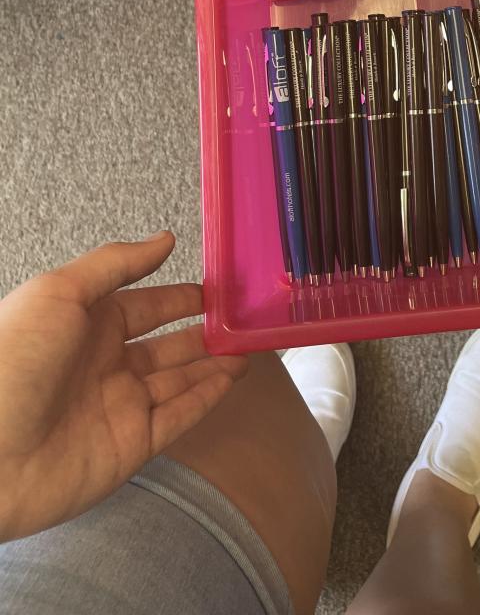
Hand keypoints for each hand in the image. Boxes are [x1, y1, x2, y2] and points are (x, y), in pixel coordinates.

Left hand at [0, 232, 246, 541]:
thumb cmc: (11, 362)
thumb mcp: (59, 292)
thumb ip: (116, 264)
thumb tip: (165, 238)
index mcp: (84, 325)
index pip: (146, 305)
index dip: (182, 296)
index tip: (220, 287)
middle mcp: (104, 364)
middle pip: (168, 344)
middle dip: (205, 331)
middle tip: (245, 318)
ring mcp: (118, 406)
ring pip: (179, 380)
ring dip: (214, 363)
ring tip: (251, 345)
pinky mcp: (129, 446)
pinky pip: (178, 418)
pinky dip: (207, 398)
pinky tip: (232, 378)